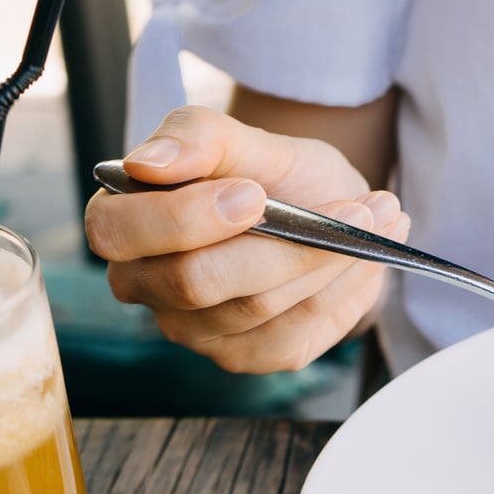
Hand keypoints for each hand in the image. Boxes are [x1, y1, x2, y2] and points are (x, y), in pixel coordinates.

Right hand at [85, 106, 411, 372]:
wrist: (326, 207)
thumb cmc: (273, 174)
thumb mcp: (246, 139)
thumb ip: (197, 138)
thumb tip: (148, 162)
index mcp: (122, 225)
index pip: (118, 234)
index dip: (184, 218)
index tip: (255, 194)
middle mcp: (146, 287)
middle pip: (195, 281)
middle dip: (282, 244)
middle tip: (352, 208)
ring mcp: (195, 330)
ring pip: (257, 306)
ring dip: (328, 258)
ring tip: (375, 215)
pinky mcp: (249, 355)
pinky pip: (295, 330)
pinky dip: (341, 286)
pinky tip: (367, 253)